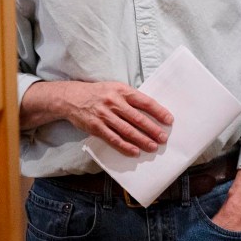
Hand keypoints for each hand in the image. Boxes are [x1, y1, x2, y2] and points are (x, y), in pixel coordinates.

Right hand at [20, 79, 171, 155]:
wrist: (72, 98)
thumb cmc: (99, 93)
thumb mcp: (115, 88)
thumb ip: (131, 98)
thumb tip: (151, 111)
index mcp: (122, 90)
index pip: (144, 102)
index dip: (158, 111)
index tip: (169, 120)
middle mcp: (114, 102)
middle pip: (137, 118)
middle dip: (152, 129)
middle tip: (163, 138)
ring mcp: (104, 115)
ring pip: (127, 130)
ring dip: (141, 140)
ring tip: (152, 147)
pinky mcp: (96, 127)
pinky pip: (113, 139)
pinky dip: (125, 146)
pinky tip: (135, 151)